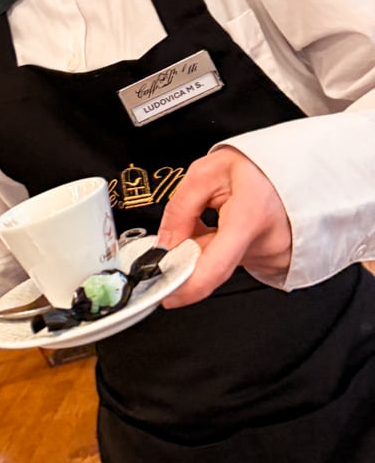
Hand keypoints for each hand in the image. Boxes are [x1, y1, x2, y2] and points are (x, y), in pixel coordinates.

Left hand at [157, 147, 291, 306]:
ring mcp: (274, 256)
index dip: (185, 288)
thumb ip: (181, 208)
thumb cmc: (259, 167)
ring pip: (223, 263)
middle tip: (194, 221)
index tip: (166, 296)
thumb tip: (164, 244)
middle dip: (191, 251)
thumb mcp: (208, 172)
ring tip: (222, 213)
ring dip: (209, 247)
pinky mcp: (276, 262)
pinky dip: (225, 249)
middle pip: (213, 265)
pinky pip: (237, 261)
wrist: (298, 168)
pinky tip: (233, 225)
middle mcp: (267, 244)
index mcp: (250, 218)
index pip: (214, 268)